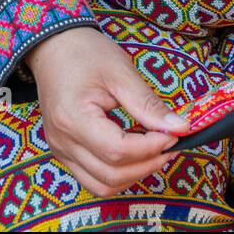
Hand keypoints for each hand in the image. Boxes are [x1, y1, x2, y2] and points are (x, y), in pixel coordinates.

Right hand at [23, 26, 189, 196]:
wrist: (55, 49)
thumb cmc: (86, 54)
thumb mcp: (121, 72)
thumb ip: (148, 104)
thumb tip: (179, 127)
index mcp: (73, 118)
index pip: (117, 151)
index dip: (150, 148)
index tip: (174, 134)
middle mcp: (63, 142)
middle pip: (111, 174)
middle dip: (147, 164)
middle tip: (171, 143)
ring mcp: (61, 151)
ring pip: (102, 185)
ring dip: (134, 174)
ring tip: (156, 151)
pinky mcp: (64, 153)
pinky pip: (93, 179)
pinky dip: (119, 173)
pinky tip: (136, 154)